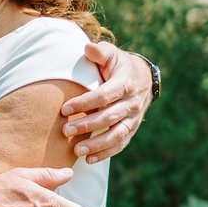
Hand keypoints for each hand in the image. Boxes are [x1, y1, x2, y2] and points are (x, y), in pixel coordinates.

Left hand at [61, 44, 152, 161]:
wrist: (142, 78)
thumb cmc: (119, 65)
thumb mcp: (111, 54)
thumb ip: (100, 52)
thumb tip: (87, 47)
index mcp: (125, 84)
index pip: (104, 96)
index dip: (84, 103)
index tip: (65, 109)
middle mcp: (132, 103)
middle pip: (108, 117)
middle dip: (87, 125)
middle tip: (66, 131)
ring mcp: (133, 119)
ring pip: (116, 135)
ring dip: (97, 145)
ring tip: (77, 151)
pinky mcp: (132, 130)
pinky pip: (120, 144)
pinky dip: (106, 153)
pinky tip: (89, 159)